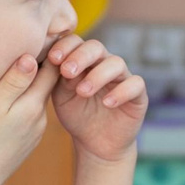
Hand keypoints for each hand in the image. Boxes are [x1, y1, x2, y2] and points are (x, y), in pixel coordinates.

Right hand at [0, 54, 58, 184]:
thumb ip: (13, 81)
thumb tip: (33, 56)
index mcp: (34, 105)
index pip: (52, 70)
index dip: (51, 51)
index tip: (45, 33)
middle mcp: (41, 118)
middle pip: (47, 84)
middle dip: (44, 66)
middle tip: (36, 43)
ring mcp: (36, 132)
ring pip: (37, 100)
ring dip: (32, 86)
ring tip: (20, 68)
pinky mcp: (27, 142)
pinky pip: (30, 115)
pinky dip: (24, 103)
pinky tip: (12, 101)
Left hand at [46, 32, 146, 161]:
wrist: (96, 143)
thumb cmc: (76, 115)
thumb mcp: (60, 95)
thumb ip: (56, 77)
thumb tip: (47, 59)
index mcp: (84, 60)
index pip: (76, 42)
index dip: (65, 46)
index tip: (52, 59)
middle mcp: (104, 64)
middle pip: (96, 47)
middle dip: (81, 56)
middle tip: (67, 72)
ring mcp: (123, 77)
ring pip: (116, 63)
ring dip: (98, 75)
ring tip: (83, 92)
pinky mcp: (138, 94)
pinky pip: (135, 84)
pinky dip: (121, 92)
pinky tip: (107, 103)